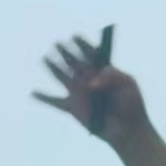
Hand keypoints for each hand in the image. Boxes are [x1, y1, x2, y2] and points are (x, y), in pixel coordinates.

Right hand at [32, 33, 149, 149]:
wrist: (128, 129)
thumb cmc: (132, 105)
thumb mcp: (128, 84)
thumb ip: (112, 76)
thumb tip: (91, 82)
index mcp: (102, 71)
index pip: (90, 53)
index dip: (81, 44)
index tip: (74, 36)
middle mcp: (88, 79)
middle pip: (73, 62)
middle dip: (65, 52)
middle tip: (58, 43)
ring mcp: (79, 93)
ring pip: (62, 76)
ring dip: (53, 67)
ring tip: (45, 57)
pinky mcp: (72, 108)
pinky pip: (54, 102)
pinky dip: (43, 98)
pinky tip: (32, 93)